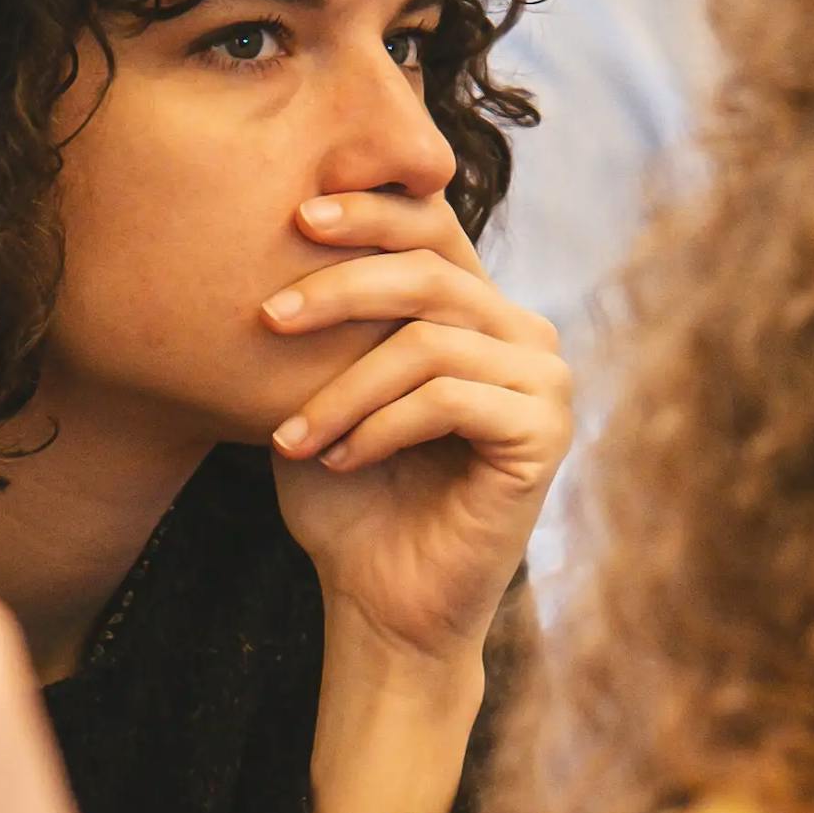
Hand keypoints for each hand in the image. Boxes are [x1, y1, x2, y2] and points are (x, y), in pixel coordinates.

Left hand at [264, 188, 571, 669]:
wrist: (380, 605)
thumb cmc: (347, 501)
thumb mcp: (320, 394)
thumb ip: (324, 323)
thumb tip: (274, 239)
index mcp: (476, 311)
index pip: (432, 227)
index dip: (371, 208)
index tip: (296, 215)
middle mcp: (522, 333)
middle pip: (430, 270)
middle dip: (338, 288)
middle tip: (268, 318)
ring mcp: (544, 380)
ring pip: (429, 340)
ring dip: (343, 389)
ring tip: (292, 437)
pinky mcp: (545, 431)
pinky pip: (448, 396)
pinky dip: (381, 427)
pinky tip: (342, 461)